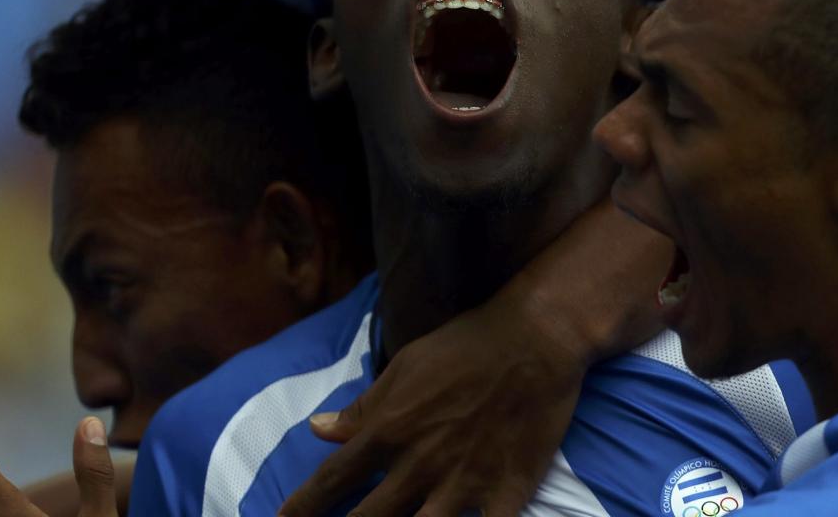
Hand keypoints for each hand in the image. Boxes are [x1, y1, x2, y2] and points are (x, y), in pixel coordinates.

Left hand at [279, 295, 585, 516]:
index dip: (300, 508)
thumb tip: (319, 430)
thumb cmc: (466, 345)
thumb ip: (363, 407)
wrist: (537, 338)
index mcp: (388, 431)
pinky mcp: (506, 492)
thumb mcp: (405, 367)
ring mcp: (463, 484)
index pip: (331, 482)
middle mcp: (419, 465)